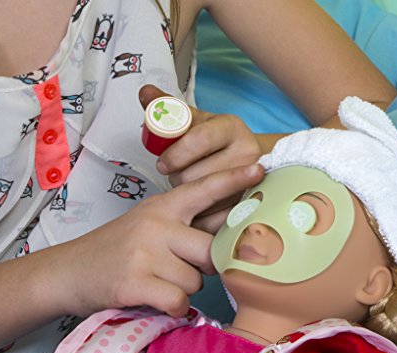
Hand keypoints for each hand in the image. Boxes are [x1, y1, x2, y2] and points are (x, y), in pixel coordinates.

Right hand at [57, 164, 262, 318]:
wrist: (70, 271)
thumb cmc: (117, 250)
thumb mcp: (149, 225)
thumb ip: (185, 227)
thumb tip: (228, 235)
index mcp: (162, 207)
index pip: (203, 189)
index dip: (233, 179)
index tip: (260, 169)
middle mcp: (156, 224)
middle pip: (211, 250)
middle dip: (204, 266)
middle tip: (180, 267)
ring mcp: (145, 252)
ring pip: (196, 281)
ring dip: (183, 288)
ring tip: (156, 281)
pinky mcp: (135, 282)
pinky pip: (179, 301)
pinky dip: (172, 307)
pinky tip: (154, 298)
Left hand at [139, 85, 267, 231]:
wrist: (248, 159)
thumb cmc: (215, 141)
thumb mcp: (194, 121)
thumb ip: (167, 108)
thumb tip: (145, 93)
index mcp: (231, 127)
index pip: (198, 139)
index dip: (175, 154)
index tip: (163, 164)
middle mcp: (247, 151)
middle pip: (196, 174)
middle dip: (178, 177)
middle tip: (179, 174)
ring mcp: (251, 179)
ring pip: (203, 197)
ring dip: (188, 195)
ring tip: (192, 183)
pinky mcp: (248, 202)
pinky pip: (213, 215)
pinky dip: (199, 212)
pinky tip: (199, 201)